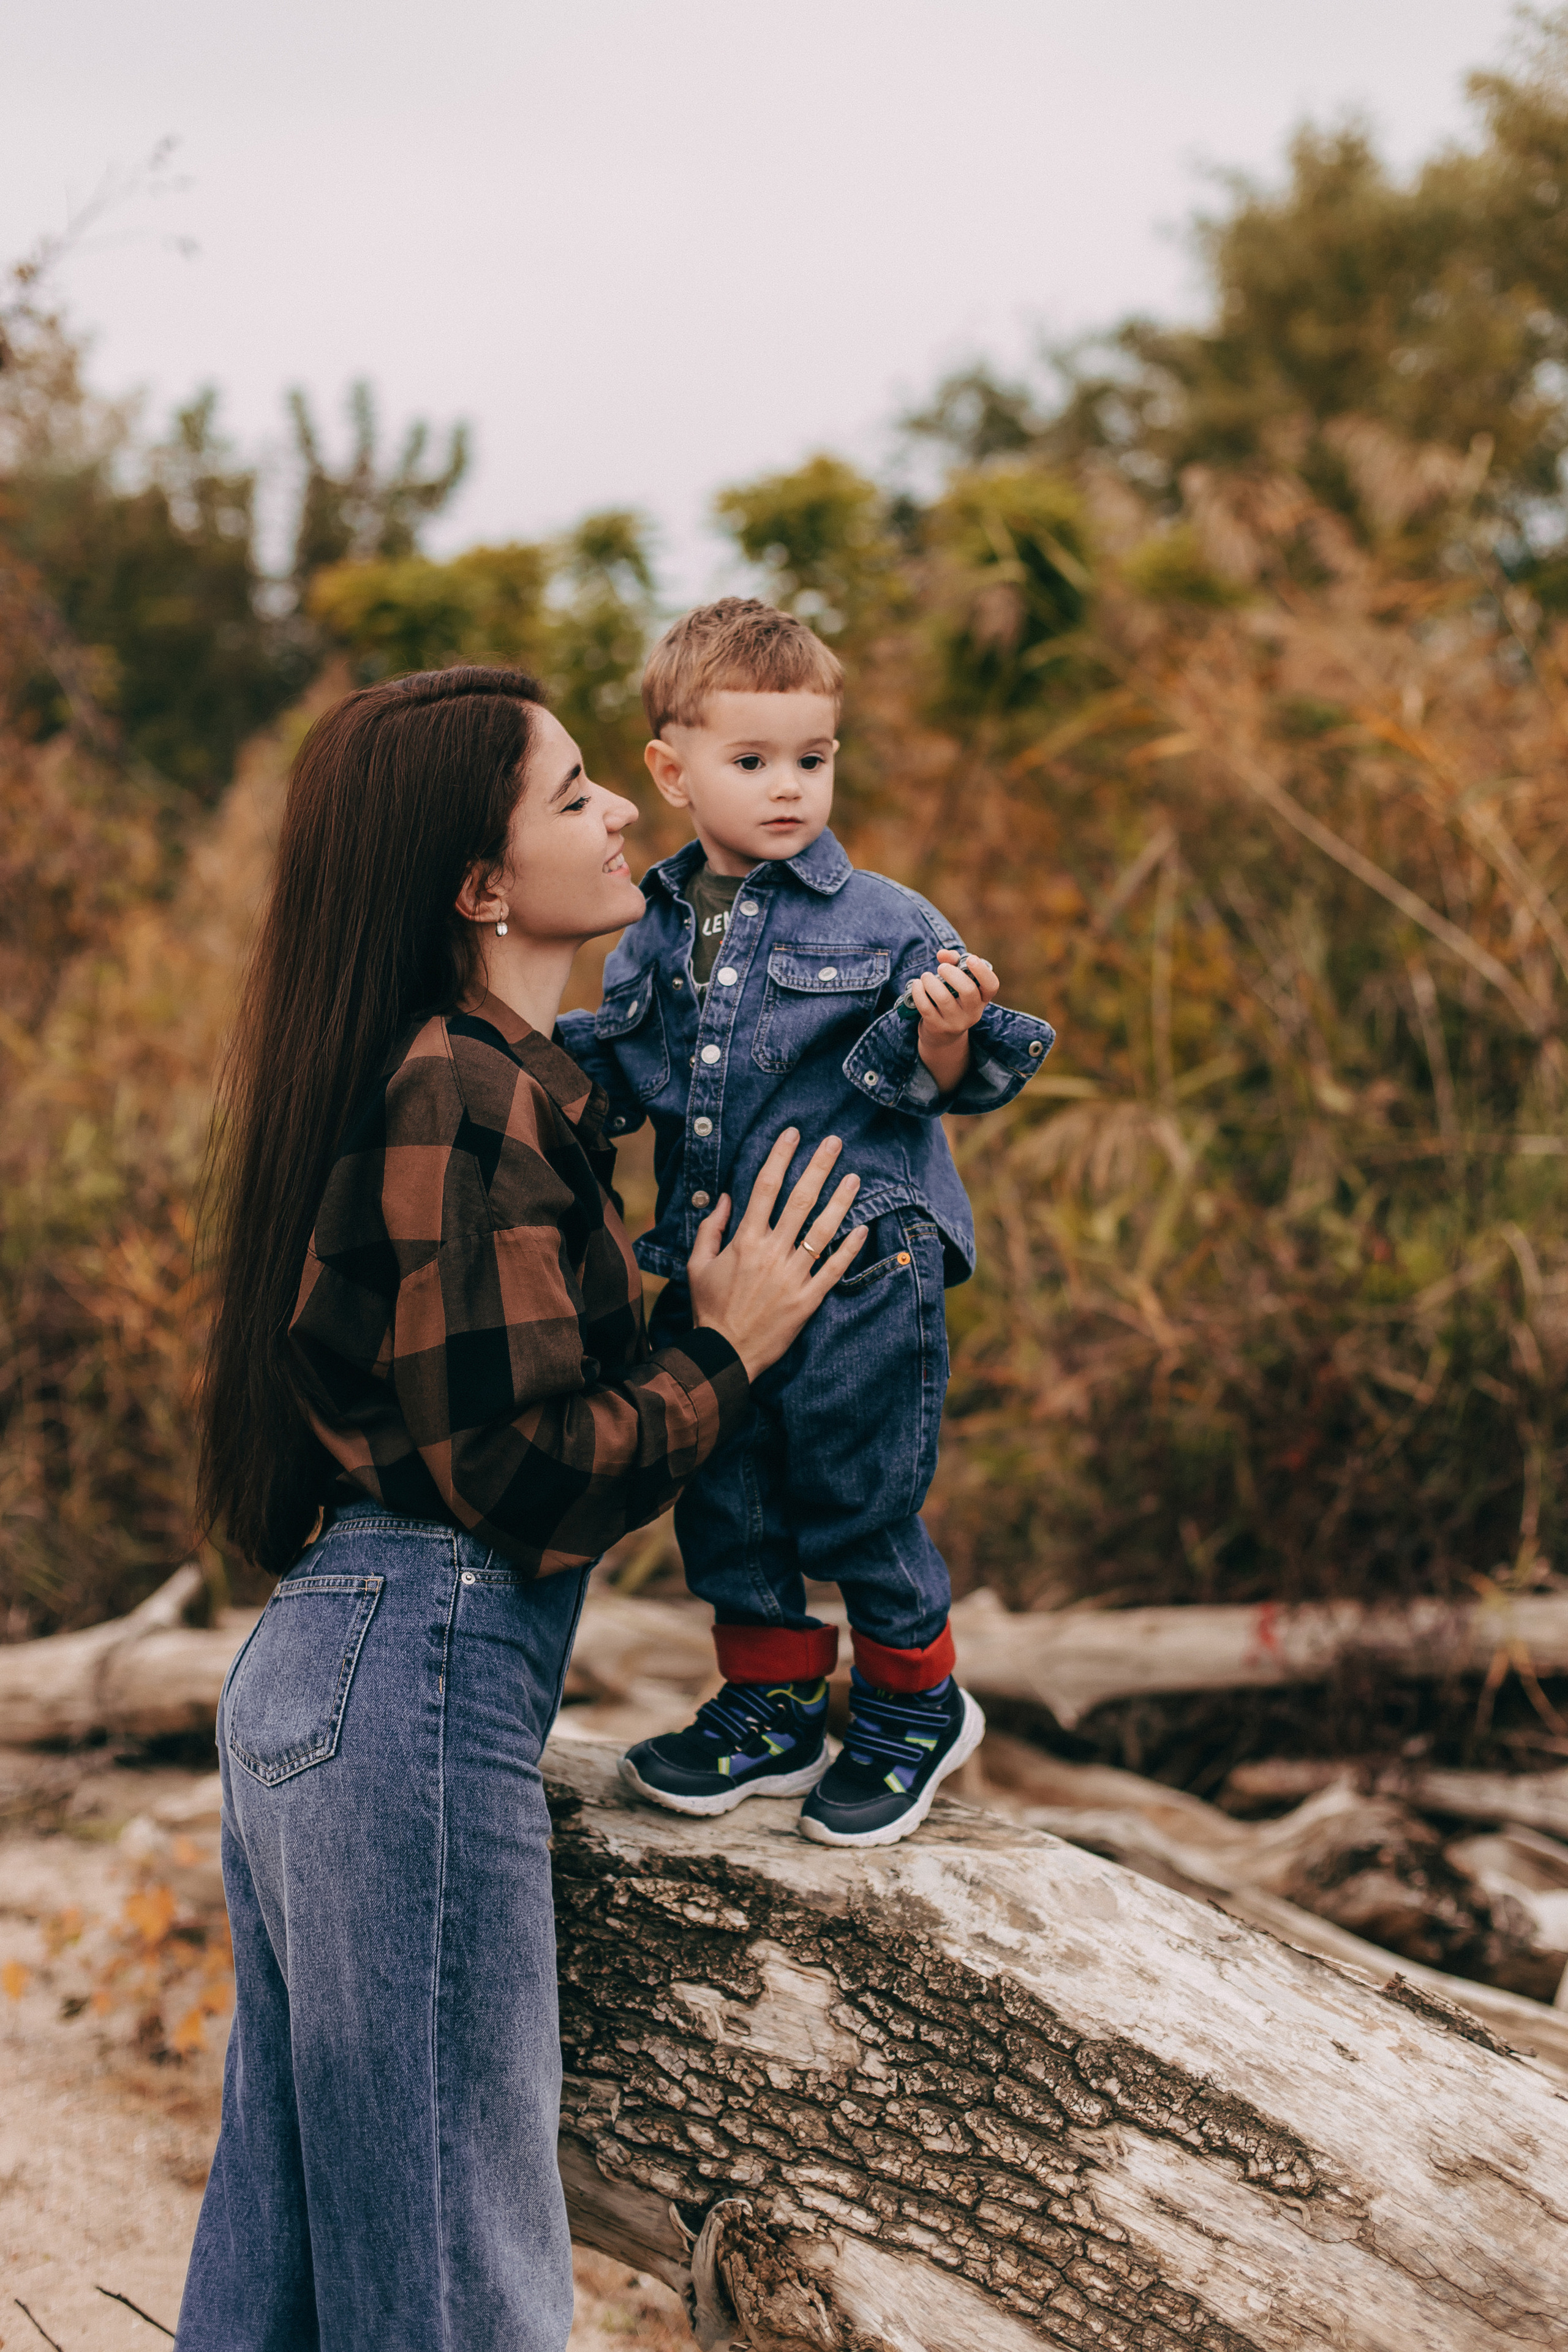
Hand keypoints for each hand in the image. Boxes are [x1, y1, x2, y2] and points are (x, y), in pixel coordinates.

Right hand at [686, 1129, 867, 1382]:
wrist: (724, 1354)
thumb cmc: (709, 1308)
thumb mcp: (697, 1265)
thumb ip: (711, 1228)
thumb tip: (725, 1197)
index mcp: (744, 1241)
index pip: (765, 1187)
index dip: (780, 1156)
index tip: (793, 1134)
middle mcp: (771, 1253)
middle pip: (799, 1200)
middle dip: (818, 1167)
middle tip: (835, 1142)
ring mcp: (792, 1276)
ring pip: (822, 1231)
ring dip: (840, 1202)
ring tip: (854, 1177)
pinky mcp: (807, 1299)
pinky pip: (833, 1270)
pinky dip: (849, 1249)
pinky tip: (864, 1228)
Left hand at [911, 950, 998, 1090]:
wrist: (942, 1034)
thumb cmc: (952, 998)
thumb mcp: (957, 981)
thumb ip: (953, 962)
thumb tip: (942, 954)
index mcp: (983, 999)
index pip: (991, 986)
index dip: (982, 971)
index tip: (970, 959)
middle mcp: (973, 1013)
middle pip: (968, 991)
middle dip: (952, 974)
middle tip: (941, 968)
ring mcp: (956, 1022)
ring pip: (944, 998)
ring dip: (931, 982)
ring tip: (925, 976)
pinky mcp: (938, 1027)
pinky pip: (926, 1007)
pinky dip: (918, 992)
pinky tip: (917, 985)